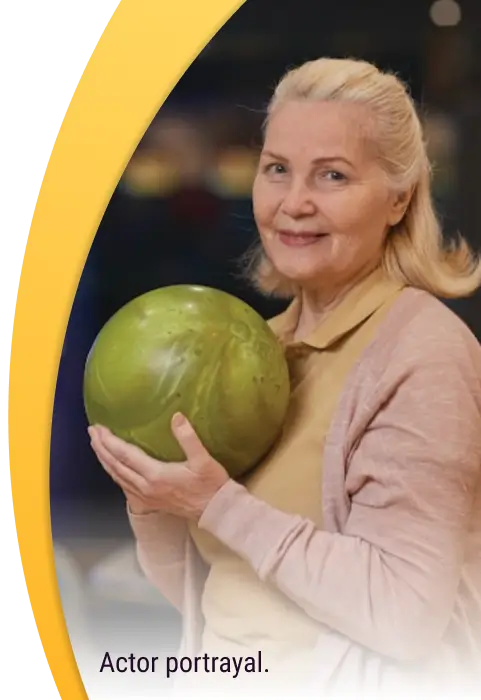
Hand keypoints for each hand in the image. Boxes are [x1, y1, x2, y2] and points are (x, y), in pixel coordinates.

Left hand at [88, 413, 229, 520]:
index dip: (109, 441)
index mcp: (155, 475)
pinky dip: (114, 474)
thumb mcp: (203, 460)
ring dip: (105, 460)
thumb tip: (176, 416)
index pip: (125, 455)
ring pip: (117, 477)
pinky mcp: (149, 502)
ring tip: (97, 446)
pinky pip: (124, 486)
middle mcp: (145, 487)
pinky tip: (112, 468)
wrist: (215, 511)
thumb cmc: (211, 485)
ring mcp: (146, 496)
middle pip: (115, 466)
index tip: (99, 428)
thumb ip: (188, 438)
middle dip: (101, 448)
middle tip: (92, 431)